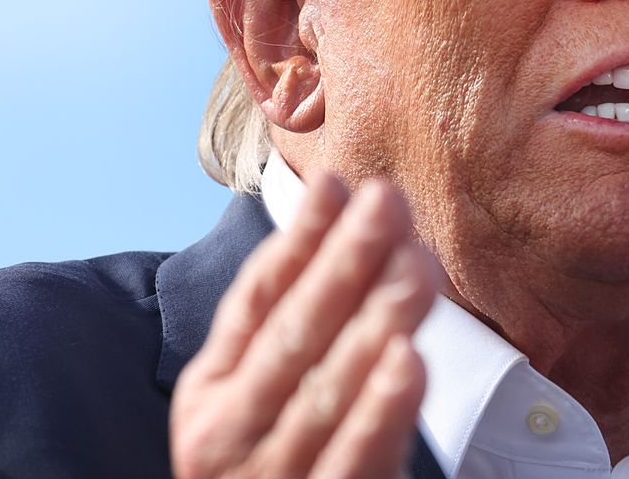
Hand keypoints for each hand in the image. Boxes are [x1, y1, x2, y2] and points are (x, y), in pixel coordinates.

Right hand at [172, 177, 438, 477]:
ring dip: (374, 323)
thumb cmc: (278, 463)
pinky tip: (409, 361)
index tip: (337, 180)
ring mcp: (270, 478)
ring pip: (324, 392)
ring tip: (415, 269)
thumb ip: (290, 312)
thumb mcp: (262, 393)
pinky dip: (379, 410)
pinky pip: (353, 459)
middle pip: (291, 335)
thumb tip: (334, 197)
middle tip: (389, 204)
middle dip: (343, 264)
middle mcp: (228, 433)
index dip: (298, 238)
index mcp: (213, 390)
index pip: (255, 299)